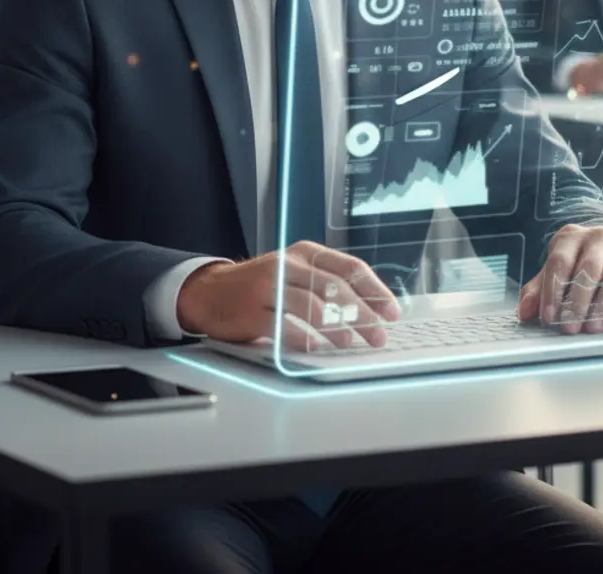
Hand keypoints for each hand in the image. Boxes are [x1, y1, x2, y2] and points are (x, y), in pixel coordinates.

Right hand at [176, 242, 402, 351]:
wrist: (210, 291)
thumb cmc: (261, 284)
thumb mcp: (294, 270)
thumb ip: (326, 281)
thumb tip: (371, 307)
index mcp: (305, 253)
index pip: (349, 267)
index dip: (375, 290)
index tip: (392, 310)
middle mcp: (288, 265)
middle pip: (335, 288)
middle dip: (362, 313)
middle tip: (379, 334)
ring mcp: (268, 288)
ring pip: (312, 307)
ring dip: (337, 328)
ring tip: (352, 343)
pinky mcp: (252, 313)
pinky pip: (286, 329)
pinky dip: (306, 340)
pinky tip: (320, 349)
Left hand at [517, 225, 602, 333]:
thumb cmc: (577, 265)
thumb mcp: (556, 273)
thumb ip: (539, 290)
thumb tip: (523, 313)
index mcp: (571, 237)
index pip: (559, 261)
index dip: (553, 290)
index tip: (549, 317)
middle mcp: (599, 237)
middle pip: (588, 269)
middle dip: (578, 301)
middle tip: (571, 328)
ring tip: (593, 328)